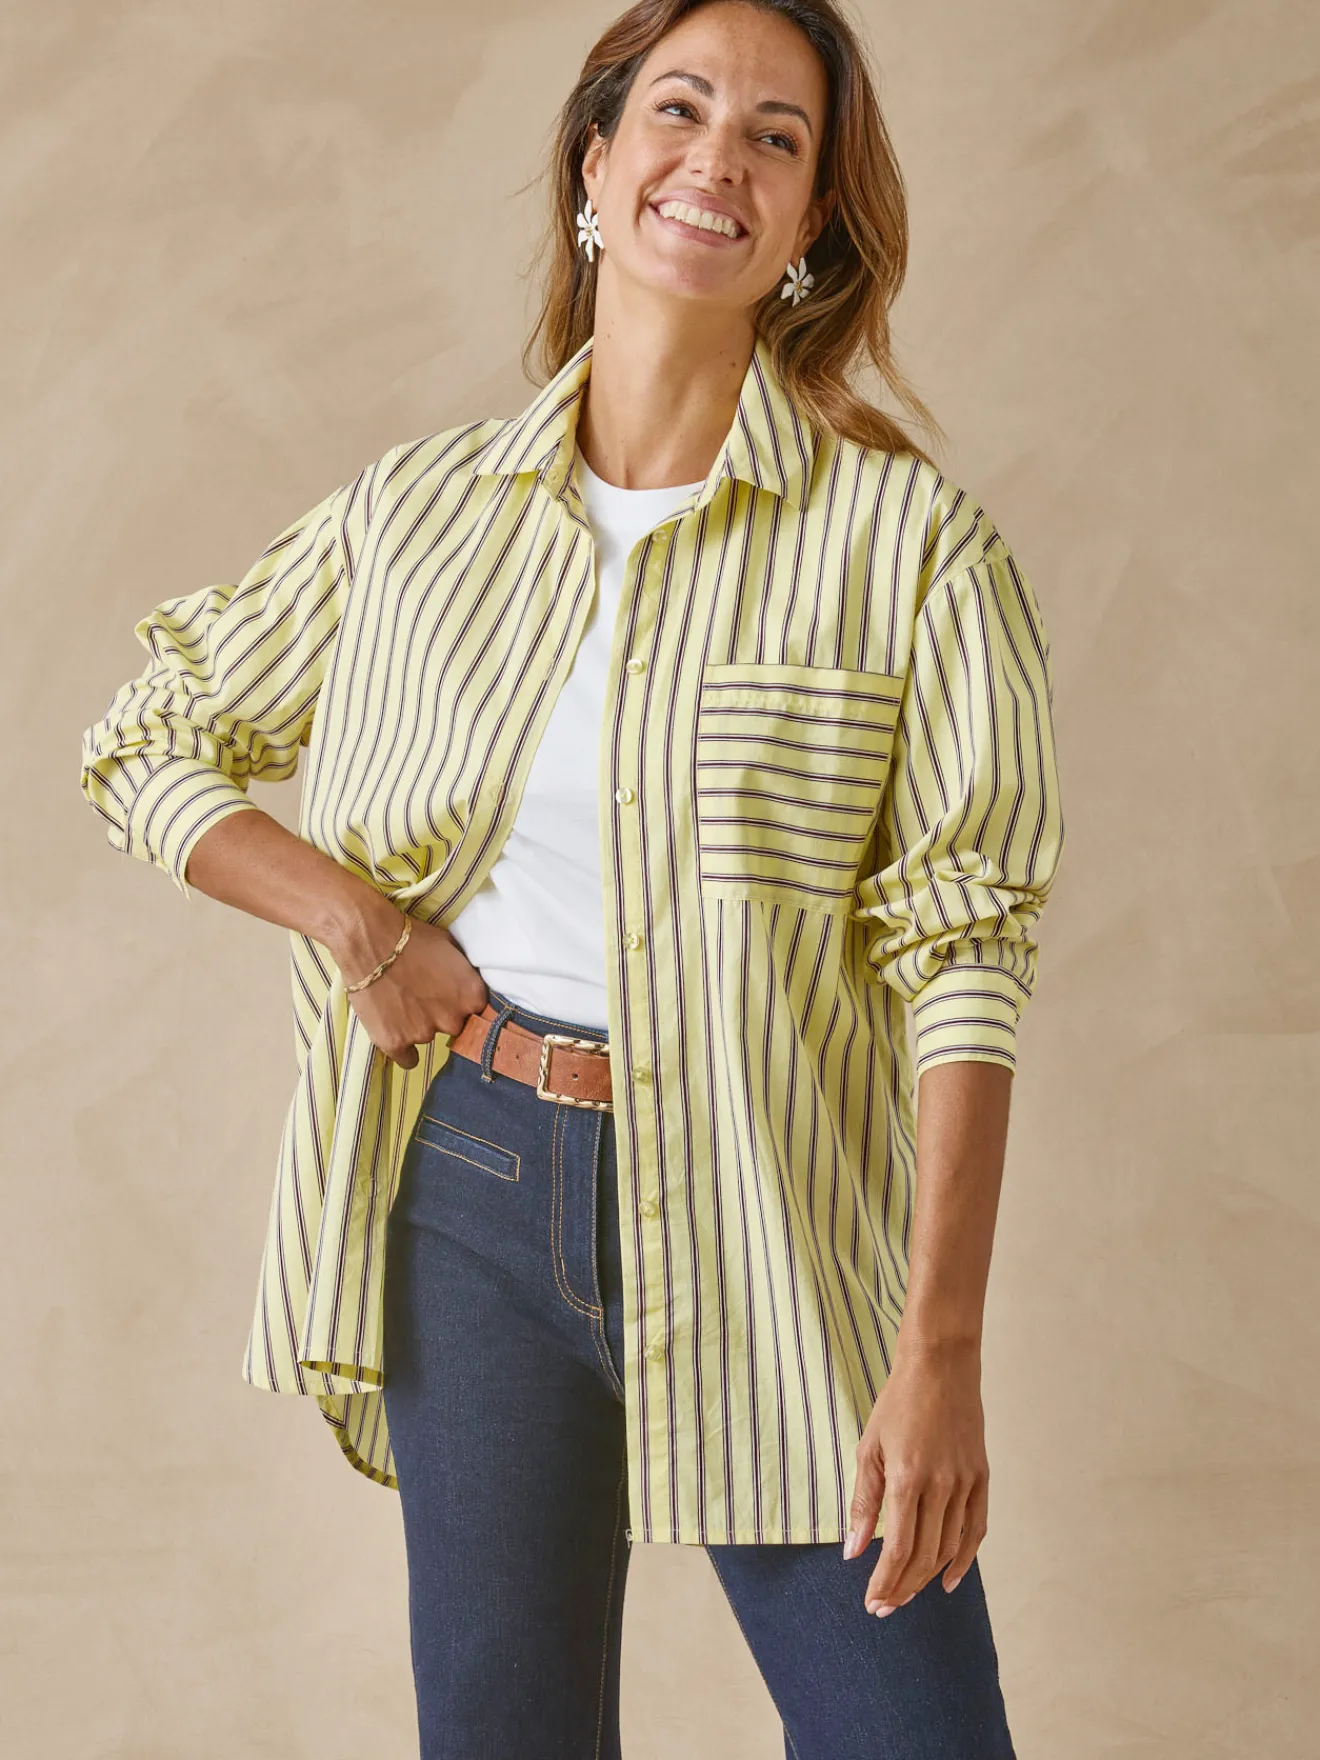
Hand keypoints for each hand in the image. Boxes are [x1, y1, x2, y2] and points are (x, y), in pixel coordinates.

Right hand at [332, 904, 488, 1069]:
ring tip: (399, 1003)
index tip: (447, 996)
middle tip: (421, 996)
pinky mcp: (395, 1043)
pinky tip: (395, 1033)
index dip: (460, 1002)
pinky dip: (402, 1049)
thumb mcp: (451, 947)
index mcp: (472, 996)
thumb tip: (465, 984)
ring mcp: (424, 1034)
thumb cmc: (412, 938)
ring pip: (428, 1038)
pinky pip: (407, 1059)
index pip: (477, 1012)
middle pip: (454, 1026)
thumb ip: (463, 973)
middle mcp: (453, 1019)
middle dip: (441, 1014)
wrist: (370, 941)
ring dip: (418, 1026)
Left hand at [844, 1339, 988, 1615]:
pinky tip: (947, 1579)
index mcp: (906, 1476)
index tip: (872, 1602)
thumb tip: (853, 1551)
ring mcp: (965, 1482)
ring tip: (906, 1595)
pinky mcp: (982, 1477)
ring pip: (949, 1547)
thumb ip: (863, 1502)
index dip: (885, 1581)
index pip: (898, 1547)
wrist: (940, 1366)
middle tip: (884, 1607)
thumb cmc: (898, 1403)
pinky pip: (976, 1528)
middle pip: (924, 1555)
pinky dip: (964, 1559)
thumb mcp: (869, 1447)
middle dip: (902, 1587)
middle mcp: (940, 1484)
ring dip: (927, 1578)